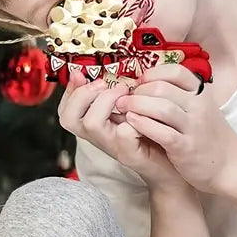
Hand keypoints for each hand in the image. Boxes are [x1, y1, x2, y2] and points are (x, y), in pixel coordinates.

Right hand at [58, 71, 185, 189]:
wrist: (171, 164)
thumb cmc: (148, 133)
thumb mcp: (123, 111)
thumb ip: (108, 95)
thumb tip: (87, 71)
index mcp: (93, 126)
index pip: (65, 111)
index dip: (70, 91)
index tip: (81, 74)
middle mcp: (97, 137)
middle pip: (69, 118)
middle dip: (85, 94)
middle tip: (106, 85)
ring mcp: (111, 146)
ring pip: (92, 123)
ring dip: (108, 101)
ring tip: (127, 95)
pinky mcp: (129, 153)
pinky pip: (124, 132)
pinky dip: (135, 118)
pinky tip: (146, 113)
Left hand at [114, 64, 236, 193]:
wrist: (230, 165)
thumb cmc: (207, 133)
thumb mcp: (198, 106)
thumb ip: (178, 93)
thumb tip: (144, 81)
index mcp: (200, 93)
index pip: (174, 71)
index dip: (151, 74)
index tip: (139, 83)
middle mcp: (199, 106)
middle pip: (161, 88)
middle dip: (137, 92)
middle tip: (123, 99)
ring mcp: (194, 126)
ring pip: (160, 108)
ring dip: (136, 106)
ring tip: (123, 109)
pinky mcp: (186, 147)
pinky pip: (162, 132)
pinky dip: (143, 125)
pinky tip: (132, 122)